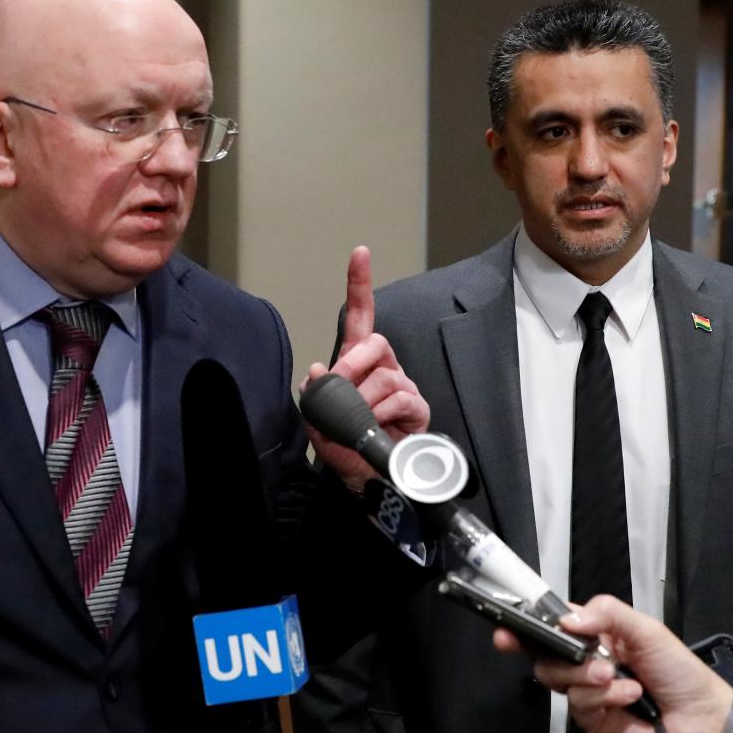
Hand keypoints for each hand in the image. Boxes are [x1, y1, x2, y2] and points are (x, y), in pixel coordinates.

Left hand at [302, 246, 428, 492]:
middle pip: (374, 343)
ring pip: (384, 376)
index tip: (359, 254)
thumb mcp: (318, 420)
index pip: (360, 316)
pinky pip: (400, 399)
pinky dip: (381, 413)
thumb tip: (317, 371)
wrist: (363, 478)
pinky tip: (374, 426)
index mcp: (356, 361)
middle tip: (340, 386)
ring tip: (357, 420)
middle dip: (352, 363)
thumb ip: (316, 394)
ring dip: (363, 399)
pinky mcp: (417, 407)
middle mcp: (382, 366)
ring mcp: (402, 385)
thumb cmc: (343, 443)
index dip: (359, 285)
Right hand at [492, 596, 732, 732]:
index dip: (526, 626)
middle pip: (544, 655)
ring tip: (613, 675)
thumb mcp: (647, 629)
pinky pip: (578, 704)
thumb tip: (568, 618)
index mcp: (597, 636)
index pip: (553, 626)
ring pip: (556, 679)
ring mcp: (589, 692)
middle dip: (554, 652)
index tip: (508, 627)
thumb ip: (607, 613)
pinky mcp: (594, 721)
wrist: (704, 721)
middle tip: (578, 654)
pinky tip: (627, 694)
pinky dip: (602, 697)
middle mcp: (587, 663)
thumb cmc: (682, 673)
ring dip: (585, 676)